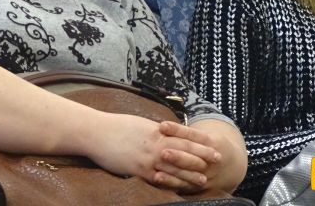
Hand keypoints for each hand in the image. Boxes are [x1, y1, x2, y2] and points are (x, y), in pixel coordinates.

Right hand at [85, 113, 218, 191]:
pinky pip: (158, 179)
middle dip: (201, 156)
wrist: (96, 132)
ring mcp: (147, 158)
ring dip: (190, 174)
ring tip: (203, 179)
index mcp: (156, 131)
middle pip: (183, 151)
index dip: (199, 142)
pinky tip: (179, 189)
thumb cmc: (115, 126)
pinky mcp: (138, 170)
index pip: (182, 136)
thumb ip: (153, 131)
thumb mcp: (138, 124)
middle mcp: (155, 143)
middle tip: (217, 160)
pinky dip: (170, 184)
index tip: (212, 144)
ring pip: (174, 167)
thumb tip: (163, 133)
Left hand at [156, 121, 223, 192]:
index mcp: (212, 141)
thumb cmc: (212, 144)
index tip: (162, 126)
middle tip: (162, 151)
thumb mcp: (208, 135)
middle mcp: (211, 159)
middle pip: (192, 157)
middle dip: (178, 156)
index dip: (178, 130)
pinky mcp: (200, 186)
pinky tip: (158, 178)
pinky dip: (172, 182)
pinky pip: (185, 184)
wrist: (233, 165)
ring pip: (189, 173)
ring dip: (173, 171)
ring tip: (157, 168)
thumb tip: (163, 125)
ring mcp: (207, 174)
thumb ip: (188, 133)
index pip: (193, 135)